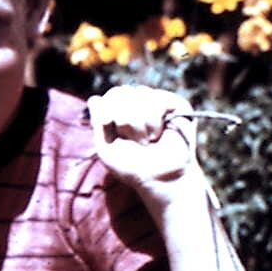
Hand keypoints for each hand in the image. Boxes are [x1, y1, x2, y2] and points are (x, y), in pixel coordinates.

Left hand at [88, 84, 201, 199]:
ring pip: (138, 95)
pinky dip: (152, 121)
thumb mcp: (105, 146)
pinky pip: (156, 100)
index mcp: (123, 111)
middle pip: (121, 91)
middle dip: (122, 120)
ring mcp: (159, 102)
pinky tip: (158, 134)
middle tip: (134, 141)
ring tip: (147, 140)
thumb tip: (94, 98)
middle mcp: (140, 103)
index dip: (107, 112)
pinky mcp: (177, 105)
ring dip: (138, 124)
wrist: (160, 179)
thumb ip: (98, 121)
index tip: (114, 134)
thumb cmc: (132, 167)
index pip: (111, 95)